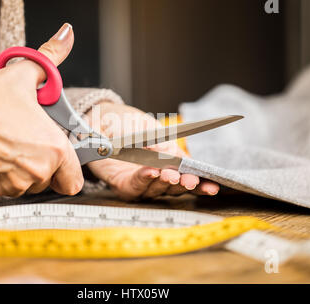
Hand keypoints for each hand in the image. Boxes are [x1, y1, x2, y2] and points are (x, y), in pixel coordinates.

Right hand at [0, 23, 82, 196]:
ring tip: (10, 146)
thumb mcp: (24, 74)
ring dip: (24, 170)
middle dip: (44, 165)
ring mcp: (16, 182)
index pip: (74, 179)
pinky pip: (8, 188)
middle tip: (29, 144)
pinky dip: (5, 176)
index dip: (69, 170)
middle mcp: (39, 169)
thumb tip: (65, 37)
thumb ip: (51, 58)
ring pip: (30, 184)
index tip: (62, 161)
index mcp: (54, 147)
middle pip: (52, 180)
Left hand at [84, 103, 219, 200]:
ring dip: (165, 182)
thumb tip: (173, 156)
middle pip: (176, 187)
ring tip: (171, 174)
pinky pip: (135, 187)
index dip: (201, 182)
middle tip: (190, 181)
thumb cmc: (126, 122)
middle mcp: (157, 174)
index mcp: (170, 160)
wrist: (97, 120)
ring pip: (157, 189)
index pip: (189, 174)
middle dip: (184, 184)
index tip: (212, 185)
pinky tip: (151, 172)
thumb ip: (161, 143)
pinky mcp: (123, 185)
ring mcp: (140, 182)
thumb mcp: (148, 127)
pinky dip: (144, 180)